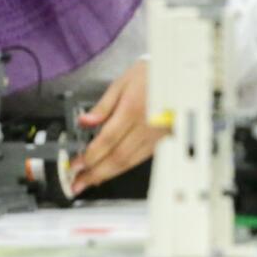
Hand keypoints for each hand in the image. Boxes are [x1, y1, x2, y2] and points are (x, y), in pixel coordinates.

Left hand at [72, 60, 166, 195]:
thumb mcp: (123, 82)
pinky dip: (124, 167)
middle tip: (77, 183)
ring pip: (130, 161)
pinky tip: (113, 170)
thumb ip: (103, 105)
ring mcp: (156, 135)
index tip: (75, 164)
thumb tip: (85, 122)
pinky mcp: (163, 139)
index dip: (89, 156)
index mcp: (133, 109)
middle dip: (95, 173)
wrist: (181, 75)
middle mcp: (145, 126)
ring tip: (90, 181)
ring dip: (108, 174)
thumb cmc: (152, 74)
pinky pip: (141, 158)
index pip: (107, 140)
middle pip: (118, 157)